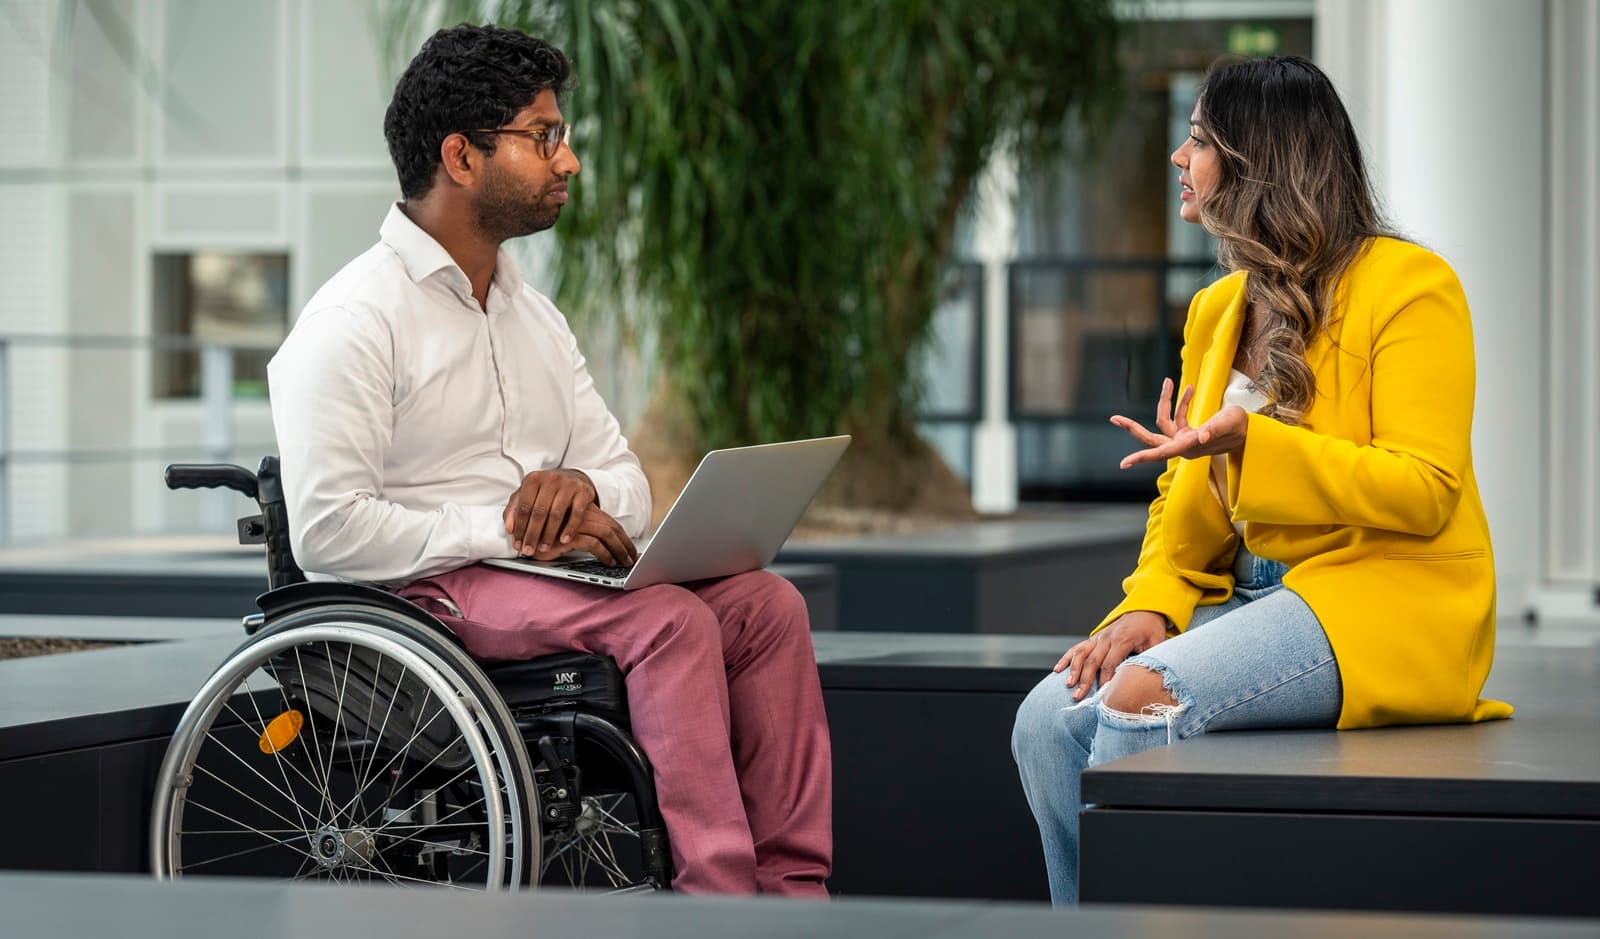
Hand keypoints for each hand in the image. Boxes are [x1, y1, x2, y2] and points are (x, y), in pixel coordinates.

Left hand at [504, 469, 599, 556]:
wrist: (573, 478)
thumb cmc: (546, 490)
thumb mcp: (527, 494)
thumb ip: (514, 510)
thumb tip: (509, 529)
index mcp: (533, 479)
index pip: (523, 508)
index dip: (520, 528)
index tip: (518, 544)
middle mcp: (550, 479)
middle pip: (538, 512)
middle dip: (532, 535)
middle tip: (529, 550)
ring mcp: (568, 484)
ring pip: (556, 514)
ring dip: (549, 535)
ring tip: (544, 547)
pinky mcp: (583, 491)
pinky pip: (577, 514)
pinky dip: (570, 529)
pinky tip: (564, 540)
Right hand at [528, 503, 638, 566]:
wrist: (521, 533)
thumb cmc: (544, 534)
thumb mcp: (567, 531)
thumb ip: (584, 531)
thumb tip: (608, 544)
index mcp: (583, 510)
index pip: (608, 521)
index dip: (622, 535)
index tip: (630, 549)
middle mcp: (580, 513)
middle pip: (611, 526)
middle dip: (625, 544)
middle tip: (633, 558)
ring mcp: (574, 523)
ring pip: (606, 533)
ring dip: (619, 549)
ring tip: (625, 562)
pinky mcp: (567, 535)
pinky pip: (593, 544)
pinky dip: (605, 554)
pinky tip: (609, 562)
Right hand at [1054, 611, 1168, 701]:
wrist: (1144, 611)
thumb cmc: (1151, 629)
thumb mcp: (1156, 643)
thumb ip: (1151, 659)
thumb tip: (1147, 678)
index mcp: (1122, 640)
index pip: (1109, 663)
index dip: (1105, 680)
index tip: (1102, 695)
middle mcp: (1106, 638)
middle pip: (1092, 661)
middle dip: (1084, 680)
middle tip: (1079, 696)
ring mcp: (1098, 638)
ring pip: (1081, 654)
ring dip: (1073, 670)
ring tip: (1068, 685)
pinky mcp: (1094, 639)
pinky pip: (1077, 648)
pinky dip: (1067, 658)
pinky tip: (1058, 670)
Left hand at [1111, 377, 1247, 468]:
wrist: (1247, 432)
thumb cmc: (1239, 428)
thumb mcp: (1228, 422)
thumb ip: (1214, 428)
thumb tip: (1201, 437)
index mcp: (1188, 447)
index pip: (1160, 452)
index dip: (1142, 457)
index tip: (1124, 464)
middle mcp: (1181, 445)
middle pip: (1151, 438)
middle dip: (1132, 427)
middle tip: (1113, 418)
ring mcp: (1183, 439)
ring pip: (1163, 421)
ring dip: (1165, 401)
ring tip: (1167, 382)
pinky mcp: (1187, 432)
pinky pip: (1177, 415)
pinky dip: (1182, 402)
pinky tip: (1188, 388)